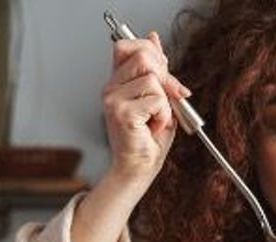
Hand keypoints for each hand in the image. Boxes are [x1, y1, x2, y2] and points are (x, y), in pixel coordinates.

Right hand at [101, 30, 190, 192]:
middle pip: (143, 56)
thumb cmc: (148, 138)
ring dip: (165, 103)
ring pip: (153, 79)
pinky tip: (152, 128)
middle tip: (165, 100)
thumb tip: (154, 37)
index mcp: (116, 81)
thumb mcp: (158, 96)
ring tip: (155, 119)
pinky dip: (164, 116)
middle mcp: (110, 88)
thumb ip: (156, 68)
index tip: (162, 73)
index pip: (126, 45)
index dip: (149, 51)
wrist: (139, 169)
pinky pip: (157, 100)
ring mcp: (113, 100)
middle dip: (164, 77)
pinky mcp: (122, 113)